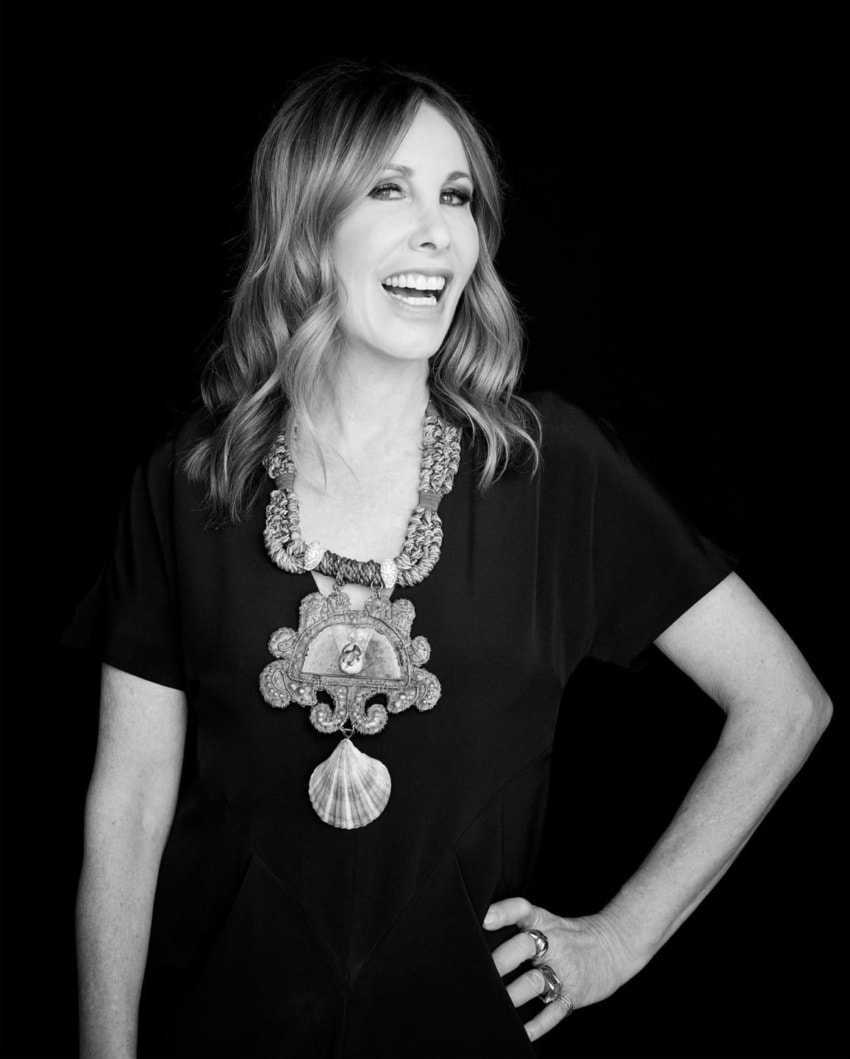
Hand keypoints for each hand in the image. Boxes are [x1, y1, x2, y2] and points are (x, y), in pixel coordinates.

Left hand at [483, 897, 639, 1043]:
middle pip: (524, 946)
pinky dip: (538, 1024)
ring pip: (535, 981)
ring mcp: (564, 969)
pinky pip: (554, 1011)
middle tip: (484, 971)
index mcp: (544, 922)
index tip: (486, 918)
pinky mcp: (573, 994)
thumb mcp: (550, 921)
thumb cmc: (573, 935)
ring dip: (513, 994)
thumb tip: (482, 936)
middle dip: (502, 960)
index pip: (522, 910)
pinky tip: (523, 1031)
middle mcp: (553, 943)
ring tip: (494, 1003)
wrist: (615, 946)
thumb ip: (521, 927)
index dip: (504, 912)